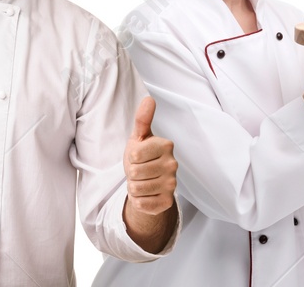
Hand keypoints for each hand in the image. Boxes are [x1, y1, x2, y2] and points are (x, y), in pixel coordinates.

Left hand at [124, 96, 176, 215]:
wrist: (147, 181)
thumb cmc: (141, 156)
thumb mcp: (139, 137)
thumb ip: (142, 119)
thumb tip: (149, 99)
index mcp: (166, 146)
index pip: (135, 155)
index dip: (131, 157)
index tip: (138, 156)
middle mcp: (173, 165)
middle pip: (135, 173)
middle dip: (131, 173)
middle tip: (139, 170)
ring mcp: (172, 185)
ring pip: (137, 189)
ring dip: (134, 187)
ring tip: (142, 181)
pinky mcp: (167, 202)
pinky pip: (141, 203)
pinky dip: (138, 200)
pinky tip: (146, 194)